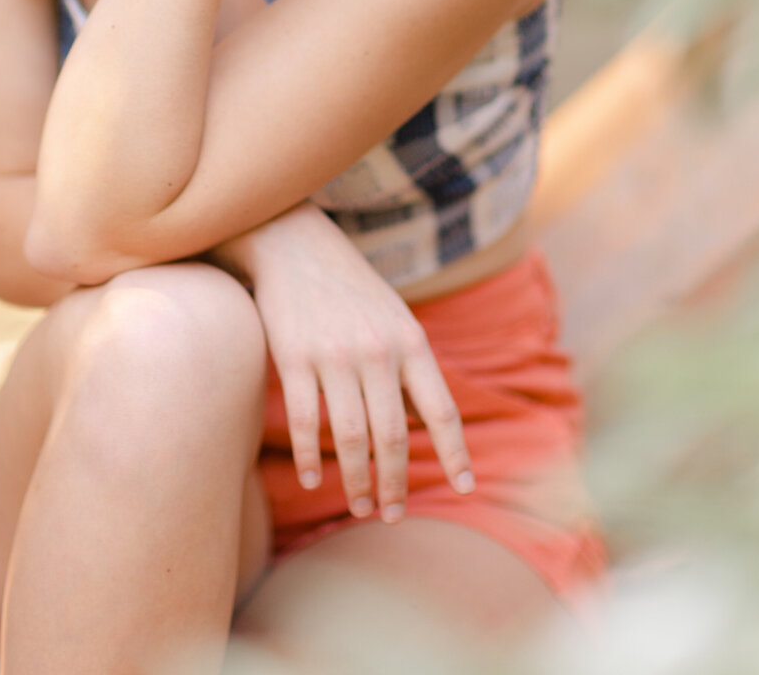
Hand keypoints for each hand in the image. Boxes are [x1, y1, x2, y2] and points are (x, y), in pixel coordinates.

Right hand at [216, 204, 473, 523]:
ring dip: (356, 480)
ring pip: (349, 437)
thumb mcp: (395, 318)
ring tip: (359, 505)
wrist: (295, 243)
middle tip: (391, 516)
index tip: (465, 489)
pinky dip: (310, 457)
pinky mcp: (293, 356)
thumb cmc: (351, 288)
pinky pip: (304, 420)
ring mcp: (334, 354)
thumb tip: (423, 426)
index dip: (455, 454)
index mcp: (410, 341)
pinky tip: (314, 478)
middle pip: (392, 436)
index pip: (442, 410)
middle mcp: (377, 350)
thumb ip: (411, 369)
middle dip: (395, 484)